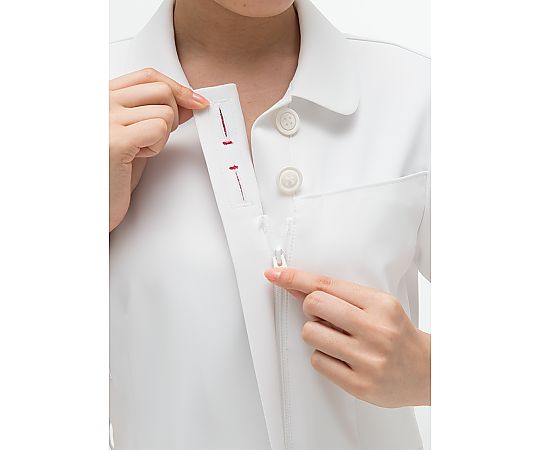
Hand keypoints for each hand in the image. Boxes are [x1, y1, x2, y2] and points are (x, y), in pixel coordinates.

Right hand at [109, 68, 208, 231]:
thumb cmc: (108, 174)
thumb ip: (155, 114)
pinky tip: (138, 156)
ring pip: (165, 112)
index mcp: (102, 97)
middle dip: (173, 114)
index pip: (147, 76)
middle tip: (158, 136)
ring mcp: (105, 119)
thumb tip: (188, 101)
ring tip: (139, 150)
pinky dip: (157, 146)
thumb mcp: (135, 135)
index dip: (177, 87)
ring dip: (162, 136)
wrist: (90, 207)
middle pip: (161, 90)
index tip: (195, 101)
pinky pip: (159, 129)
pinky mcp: (115, 140)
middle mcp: (100, 103)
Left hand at [263, 267, 430, 407]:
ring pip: (310, 333)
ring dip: (316, 334)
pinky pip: (317, 361)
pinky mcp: (360, 385)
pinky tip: (341, 358)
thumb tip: (296, 287)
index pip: (326, 284)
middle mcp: (376, 330)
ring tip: (337, 339)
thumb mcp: (377, 306)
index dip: (296, 277)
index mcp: (380, 304)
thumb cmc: (397, 334)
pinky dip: (322, 356)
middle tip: (324, 316)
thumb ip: (339, 296)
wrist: (426, 371)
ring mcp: (368, 359)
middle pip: (313, 305)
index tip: (275, 274)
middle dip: (310, 308)